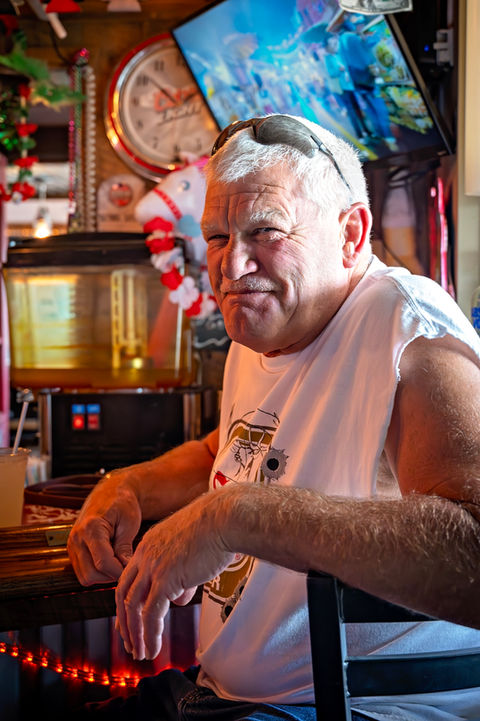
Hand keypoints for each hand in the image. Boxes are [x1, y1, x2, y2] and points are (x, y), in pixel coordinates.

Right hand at [67, 472, 141, 585]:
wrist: (110, 493)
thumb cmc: (123, 504)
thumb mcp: (129, 523)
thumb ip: (124, 548)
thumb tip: (125, 571)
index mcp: (91, 527)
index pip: (103, 562)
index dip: (119, 571)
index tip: (132, 567)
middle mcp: (76, 538)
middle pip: (91, 574)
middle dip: (111, 575)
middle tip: (125, 565)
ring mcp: (72, 545)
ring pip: (85, 577)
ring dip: (103, 576)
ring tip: (118, 562)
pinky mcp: (72, 551)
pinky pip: (83, 573)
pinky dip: (97, 572)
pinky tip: (110, 561)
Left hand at [115, 490, 234, 659]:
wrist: (224, 517)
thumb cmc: (216, 528)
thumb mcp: (191, 552)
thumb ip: (181, 576)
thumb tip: (178, 598)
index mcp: (149, 545)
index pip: (130, 578)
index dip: (127, 602)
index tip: (130, 621)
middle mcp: (146, 555)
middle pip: (124, 593)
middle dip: (125, 622)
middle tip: (130, 642)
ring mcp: (153, 566)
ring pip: (133, 607)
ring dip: (135, 634)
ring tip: (141, 653)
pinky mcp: (166, 578)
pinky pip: (151, 613)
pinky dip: (150, 635)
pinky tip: (153, 649)